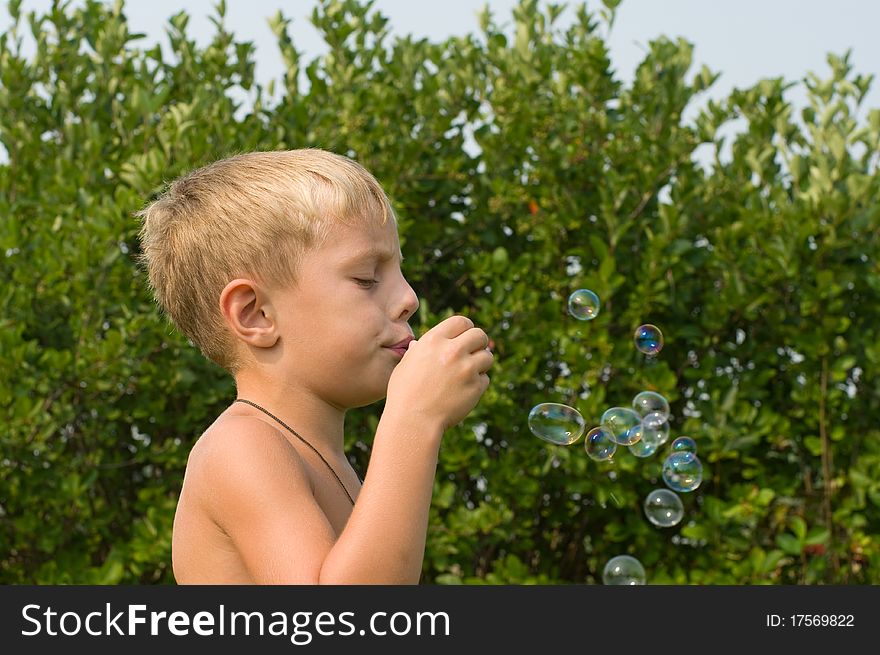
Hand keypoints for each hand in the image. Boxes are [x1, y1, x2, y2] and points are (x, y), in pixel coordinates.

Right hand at [385, 315, 492, 431]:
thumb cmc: (403, 394)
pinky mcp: (475, 387)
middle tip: (474, 352)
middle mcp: (452, 351)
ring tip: (469, 373)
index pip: (461, 321)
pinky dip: (478, 384)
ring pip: (487, 356)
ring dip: (481, 363)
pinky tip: (464, 391)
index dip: (465, 328)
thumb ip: (417, 352)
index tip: (465, 337)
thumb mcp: (405, 366)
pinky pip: (485, 379)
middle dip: (479, 342)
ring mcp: (466, 369)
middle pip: (480, 335)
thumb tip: (418, 345)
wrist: (413, 421)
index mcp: (434, 341)